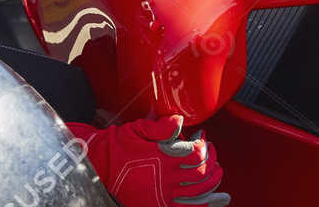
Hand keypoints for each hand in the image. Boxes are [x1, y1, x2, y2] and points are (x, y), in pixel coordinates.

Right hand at [67, 115, 227, 206]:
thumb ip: (161, 126)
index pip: (196, 154)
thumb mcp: (138, 129)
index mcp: (163, 157)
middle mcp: (166, 178)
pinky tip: (219, 200)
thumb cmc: (119, 146)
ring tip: (218, 173)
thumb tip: (180, 121)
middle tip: (212, 154)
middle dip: (212, 162)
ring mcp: (164, 194)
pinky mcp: (159, 205)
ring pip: (200, 192)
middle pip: (202, 173)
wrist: (99, 167)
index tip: (202, 138)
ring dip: (214, 182)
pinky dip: (206, 204)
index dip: (204, 145)